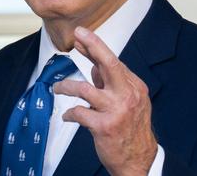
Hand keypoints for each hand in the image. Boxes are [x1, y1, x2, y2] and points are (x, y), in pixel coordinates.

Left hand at [53, 26, 157, 175]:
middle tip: (77, 36)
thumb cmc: (131, 130)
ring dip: (66, 87)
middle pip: (109, 64)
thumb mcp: (128, 102)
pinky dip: (70, 113)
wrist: (139, 160)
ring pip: (85, 89)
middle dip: (92, 46)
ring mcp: (116, 111)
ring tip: (57, 88)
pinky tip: (68, 115)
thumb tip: (93, 65)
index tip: (81, 37)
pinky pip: (79, 112)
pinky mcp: (104, 127)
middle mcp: (127, 96)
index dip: (95, 48)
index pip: (113, 62)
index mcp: (134, 87)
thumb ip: (111, 83)